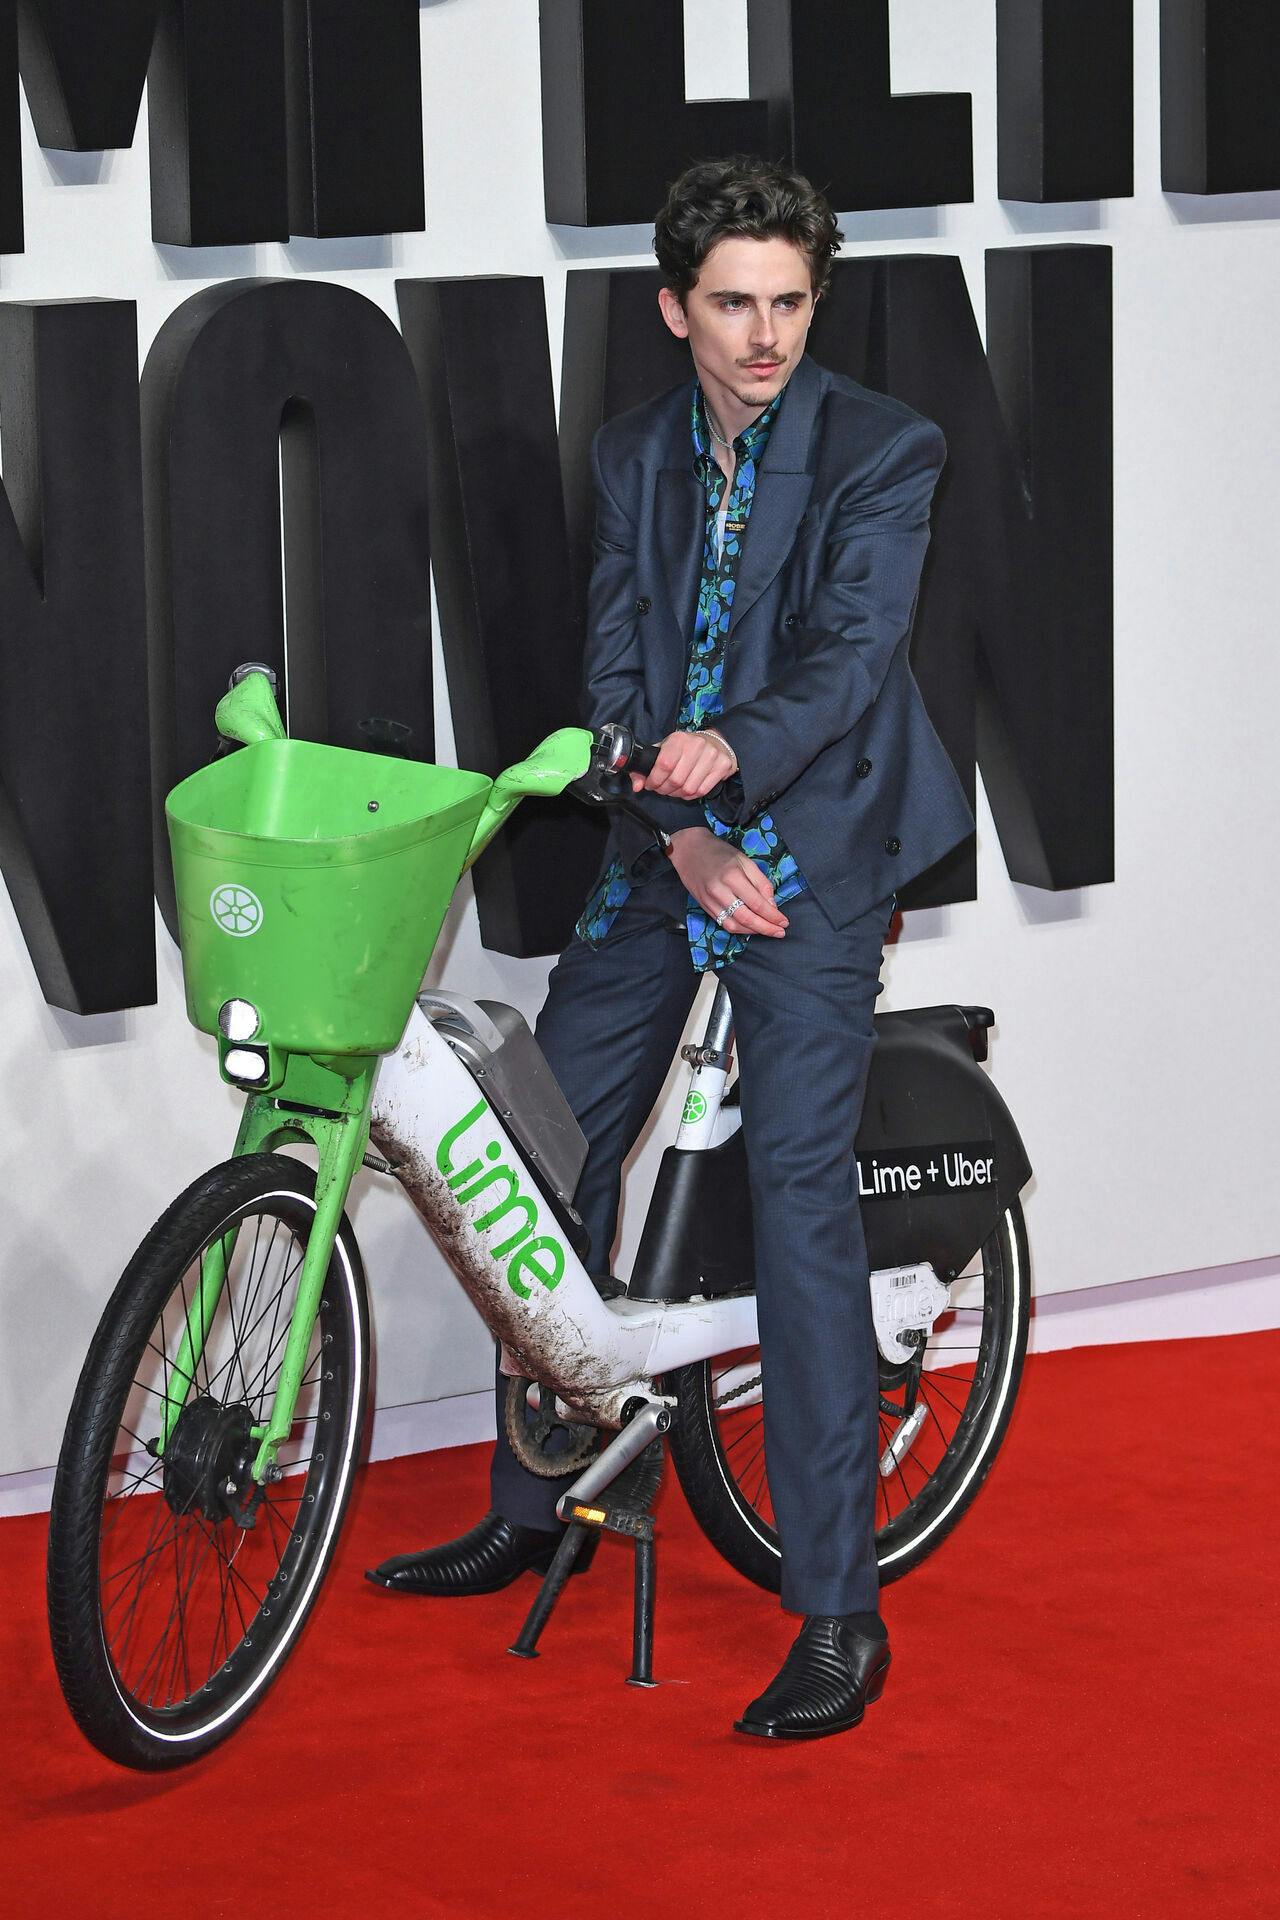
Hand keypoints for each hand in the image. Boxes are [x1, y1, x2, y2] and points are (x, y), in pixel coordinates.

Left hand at [630, 729, 735, 799]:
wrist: (715, 741)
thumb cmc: (685, 748)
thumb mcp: (663, 751)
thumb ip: (645, 768)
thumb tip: (637, 786)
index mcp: (679, 739)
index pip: (664, 765)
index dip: (654, 780)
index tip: (651, 784)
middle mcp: (696, 745)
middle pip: (676, 780)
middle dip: (665, 789)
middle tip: (663, 788)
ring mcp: (712, 755)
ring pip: (689, 789)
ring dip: (678, 794)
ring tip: (675, 789)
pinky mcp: (723, 766)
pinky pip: (702, 791)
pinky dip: (691, 795)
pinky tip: (687, 789)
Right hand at [667, 828, 787, 938]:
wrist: (689, 850)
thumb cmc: (719, 852)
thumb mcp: (745, 860)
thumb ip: (761, 882)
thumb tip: (772, 905)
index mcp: (733, 876)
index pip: (757, 903)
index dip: (772, 916)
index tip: (784, 922)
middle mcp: (720, 891)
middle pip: (747, 918)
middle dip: (766, 928)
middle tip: (780, 932)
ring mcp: (710, 901)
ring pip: (735, 925)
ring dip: (753, 931)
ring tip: (767, 931)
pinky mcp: (704, 907)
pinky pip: (724, 923)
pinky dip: (739, 929)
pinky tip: (750, 928)